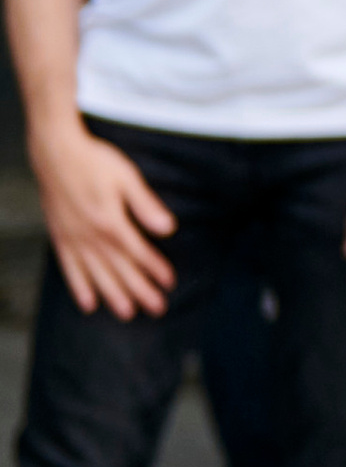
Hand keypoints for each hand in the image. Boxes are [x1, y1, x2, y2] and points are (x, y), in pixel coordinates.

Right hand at [32, 120, 175, 319]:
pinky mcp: (60, 237)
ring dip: (113, 294)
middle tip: (158, 309)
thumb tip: (168, 229)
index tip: (170, 283)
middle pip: (120, 269)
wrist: (55, 153)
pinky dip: (79, 286)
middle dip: (140, 290)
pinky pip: (69, 268)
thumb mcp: (127, 177)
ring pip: (96, 274)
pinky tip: (88, 303)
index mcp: (111, 222)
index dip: (155, 269)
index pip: (139, 252)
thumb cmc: (95, 161)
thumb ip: (146, 206)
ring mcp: (74, 239)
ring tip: (127, 313)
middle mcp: (92, 236)